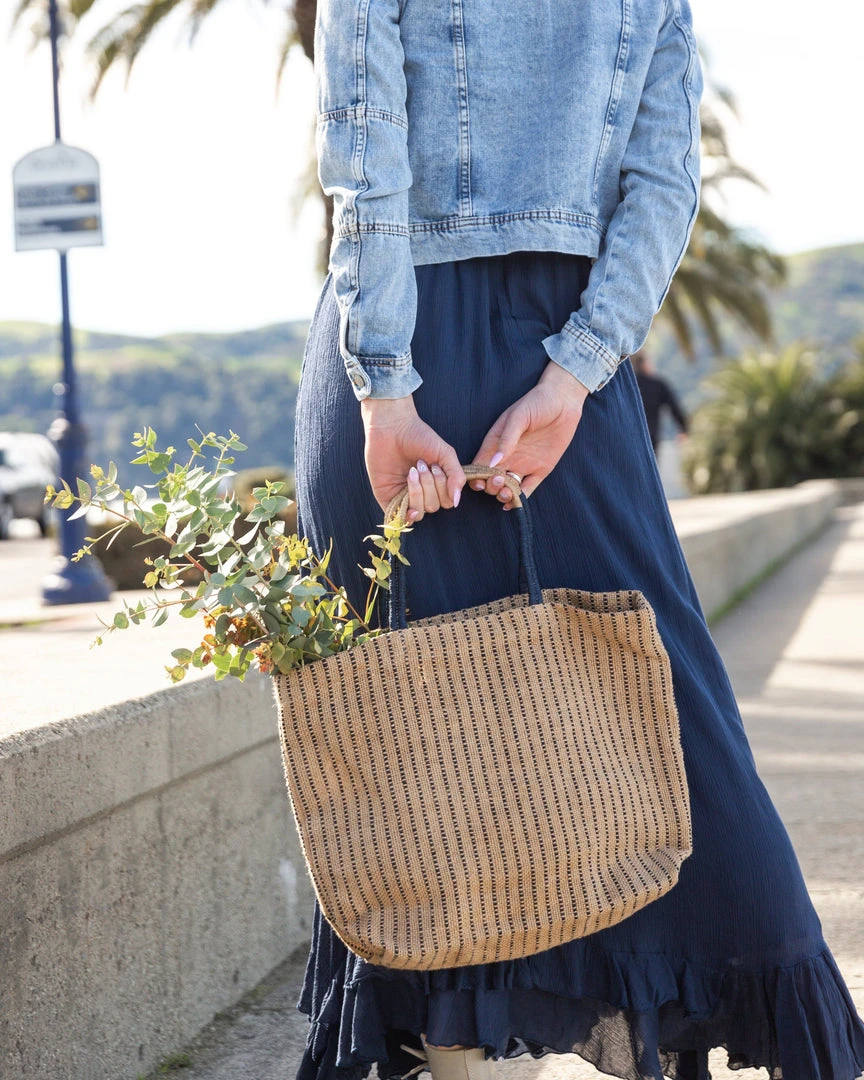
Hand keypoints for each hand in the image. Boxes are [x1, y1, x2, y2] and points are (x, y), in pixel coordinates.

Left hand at [361, 396, 465, 520]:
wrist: (392, 426)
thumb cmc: (419, 436)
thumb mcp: (445, 454)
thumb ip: (456, 476)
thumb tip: (456, 501)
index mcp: (435, 484)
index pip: (447, 501)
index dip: (444, 488)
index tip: (436, 466)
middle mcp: (421, 493)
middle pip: (434, 507)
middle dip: (430, 485)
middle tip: (421, 464)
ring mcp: (404, 496)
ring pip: (419, 512)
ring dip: (418, 492)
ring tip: (412, 471)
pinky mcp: (387, 498)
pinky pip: (399, 517)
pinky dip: (406, 514)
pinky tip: (409, 503)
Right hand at [471, 363, 589, 505]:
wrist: (565, 401)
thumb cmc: (537, 402)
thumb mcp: (519, 416)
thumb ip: (507, 439)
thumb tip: (493, 463)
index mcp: (495, 443)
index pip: (479, 465)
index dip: (476, 476)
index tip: (480, 481)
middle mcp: (507, 457)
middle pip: (491, 480)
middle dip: (491, 486)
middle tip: (499, 480)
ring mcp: (523, 465)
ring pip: (507, 488)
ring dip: (503, 495)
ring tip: (506, 493)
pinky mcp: (540, 470)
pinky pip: (527, 489)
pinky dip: (519, 499)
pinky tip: (513, 503)